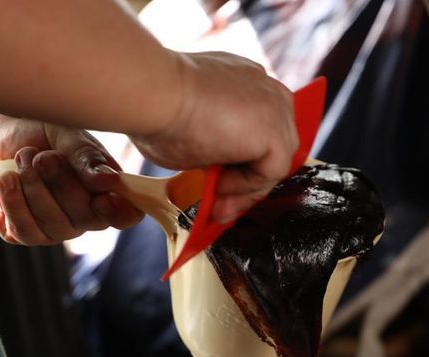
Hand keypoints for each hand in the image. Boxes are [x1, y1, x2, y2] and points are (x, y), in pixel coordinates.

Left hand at [0, 119, 142, 244]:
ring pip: (56, 225)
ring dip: (36, 187)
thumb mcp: (66, 135)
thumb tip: (110, 182)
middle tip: (44, 157)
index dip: (120, 212)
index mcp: (106, 191)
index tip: (105, 197)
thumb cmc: (38, 134)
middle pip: (88, 217)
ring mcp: (57, 229)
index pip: (127, 215)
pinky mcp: (25, 234)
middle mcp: (87, 216)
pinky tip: (7, 180)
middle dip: (63, 183)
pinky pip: (26, 231)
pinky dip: (14, 202)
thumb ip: (88, 157)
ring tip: (23, 159)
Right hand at [132, 51, 297, 222]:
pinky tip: (220, 183)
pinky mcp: (275, 130)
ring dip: (245, 188)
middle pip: (271, 146)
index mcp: (243, 79)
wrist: (152, 93)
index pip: (258, 128)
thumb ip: (211, 142)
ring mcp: (275, 107)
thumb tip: (212, 168)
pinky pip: (272, 171)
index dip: (241, 162)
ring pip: (274, 162)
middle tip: (219, 204)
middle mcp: (264, 88)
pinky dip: (247, 185)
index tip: (218, 184)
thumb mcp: (190, 126)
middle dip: (246, 181)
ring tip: (216, 200)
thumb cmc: (156, 107)